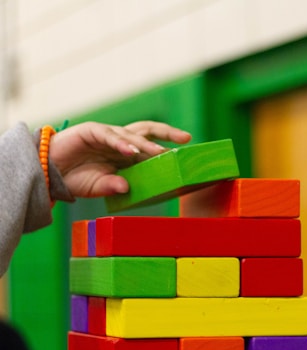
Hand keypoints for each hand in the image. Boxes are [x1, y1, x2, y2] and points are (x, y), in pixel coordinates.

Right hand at [49, 120, 190, 197]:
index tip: (184, 154)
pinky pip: (109, 136)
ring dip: (146, 144)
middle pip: (147, 131)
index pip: (149, 147)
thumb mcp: (99, 186)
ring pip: (131, 134)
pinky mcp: (91, 131)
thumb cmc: (75, 178)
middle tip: (186, 138)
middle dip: (167, 133)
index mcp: (124, 153)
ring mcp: (106, 135)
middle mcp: (119, 142)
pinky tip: (131, 152)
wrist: (48, 172)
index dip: (165, 149)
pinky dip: (121, 143)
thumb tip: (127, 189)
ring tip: (160, 153)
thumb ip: (113, 187)